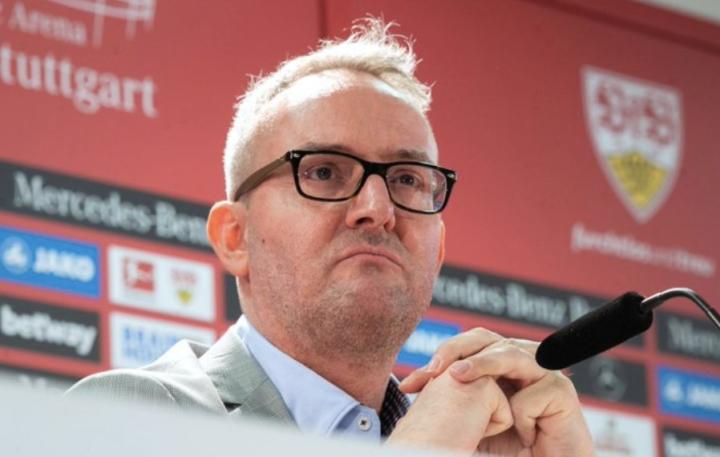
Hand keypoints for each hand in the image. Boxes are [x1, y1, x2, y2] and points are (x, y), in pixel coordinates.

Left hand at [399, 328, 595, 456]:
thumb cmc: (508, 446)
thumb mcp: (471, 417)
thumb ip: (451, 396)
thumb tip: (407, 385)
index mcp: (498, 360)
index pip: (465, 345)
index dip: (438, 357)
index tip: (409, 385)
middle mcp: (520, 360)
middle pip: (486, 338)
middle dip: (455, 351)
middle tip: (433, 371)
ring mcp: (543, 372)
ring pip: (510, 355)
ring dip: (482, 364)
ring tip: (458, 377)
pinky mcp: (562, 391)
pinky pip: (533, 394)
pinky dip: (521, 415)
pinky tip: (523, 436)